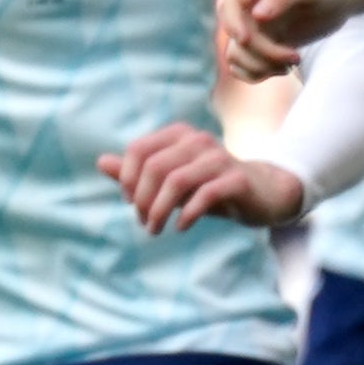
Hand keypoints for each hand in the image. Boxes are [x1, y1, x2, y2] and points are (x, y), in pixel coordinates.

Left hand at [102, 123, 302, 234]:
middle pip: (154, 167)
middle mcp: (198, 140)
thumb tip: (101, 162)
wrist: (262, 194)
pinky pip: (205, 194)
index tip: (131, 203)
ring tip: (156, 229)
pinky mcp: (236, 179)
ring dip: (160, 210)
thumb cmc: (209, 186)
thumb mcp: (171, 181)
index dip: (127, 178)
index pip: (138, 150)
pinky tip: (180, 227)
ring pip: (176, 180)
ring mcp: (219, 157)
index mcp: (179, 135)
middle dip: (143, 199)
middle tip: (144, 223)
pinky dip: (187, 214)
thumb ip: (138, 172)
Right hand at [217, 0, 347, 83]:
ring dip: (262, 67)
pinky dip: (260, 74)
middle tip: (295, 57)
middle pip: (235, 38)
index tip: (247, 40)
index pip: (228, 6)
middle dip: (262, 53)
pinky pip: (243, 68)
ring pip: (236, 57)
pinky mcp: (260, 46)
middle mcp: (248, 9)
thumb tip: (257, 15)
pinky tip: (285, 67)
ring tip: (291, 62)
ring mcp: (253, 29)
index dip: (232, 26)